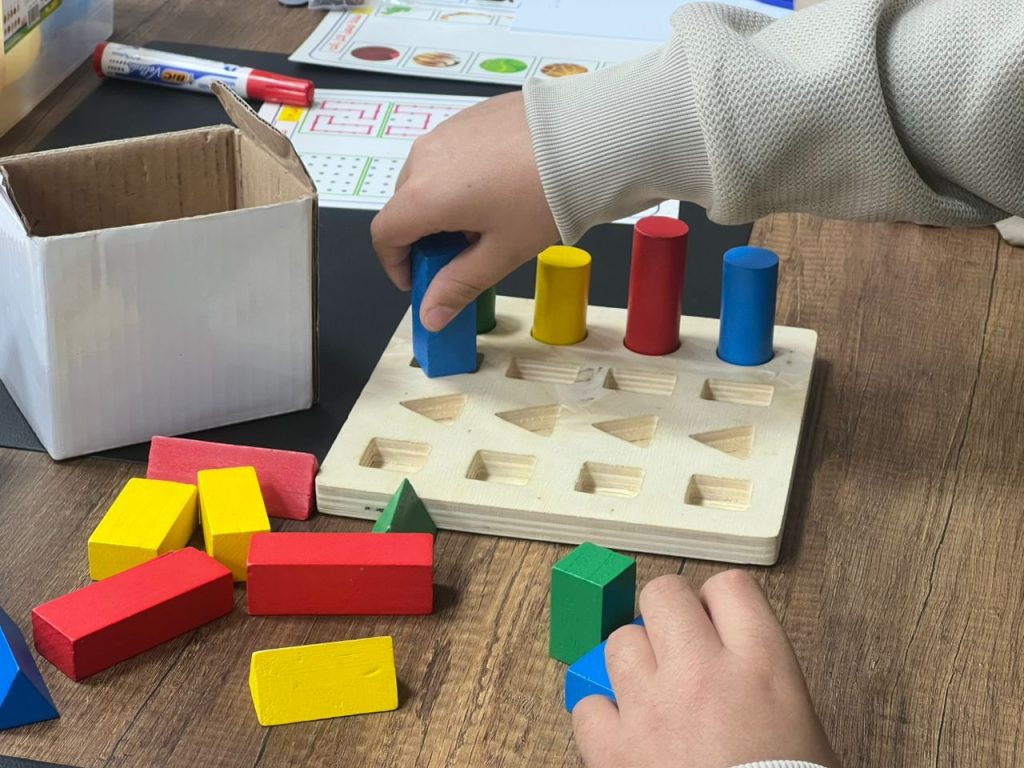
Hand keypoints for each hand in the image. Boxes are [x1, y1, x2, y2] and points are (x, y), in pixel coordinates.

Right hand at [370, 91, 558, 331]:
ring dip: (441, 208)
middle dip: (423, 239)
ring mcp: (445, 132)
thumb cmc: (544, 195)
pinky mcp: (468, 117)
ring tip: (487, 224)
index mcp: (424, 196)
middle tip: (461, 259)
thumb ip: (458, 286)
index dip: (395, 264)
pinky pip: (449, 155)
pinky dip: (459, 180)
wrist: (586, 138)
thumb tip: (431, 316)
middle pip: (404, 207)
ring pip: (426, 179)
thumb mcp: (501, 253)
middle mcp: (425, 158)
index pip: (384, 234)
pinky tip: (498, 192)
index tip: (419, 280)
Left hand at [573, 571, 838, 767]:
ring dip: (632, 661)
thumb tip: (735, 659)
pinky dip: (601, 716)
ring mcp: (652, 706)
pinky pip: (587, 704)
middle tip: (675, 644)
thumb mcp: (802, 725)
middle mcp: (703, 671)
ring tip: (649, 691)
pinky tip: (622, 733)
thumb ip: (763, 676)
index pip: (729, 587)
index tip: (715, 620)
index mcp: (762, 664)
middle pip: (663, 594)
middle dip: (666, 614)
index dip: (717, 602)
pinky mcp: (615, 748)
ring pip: (619, 642)